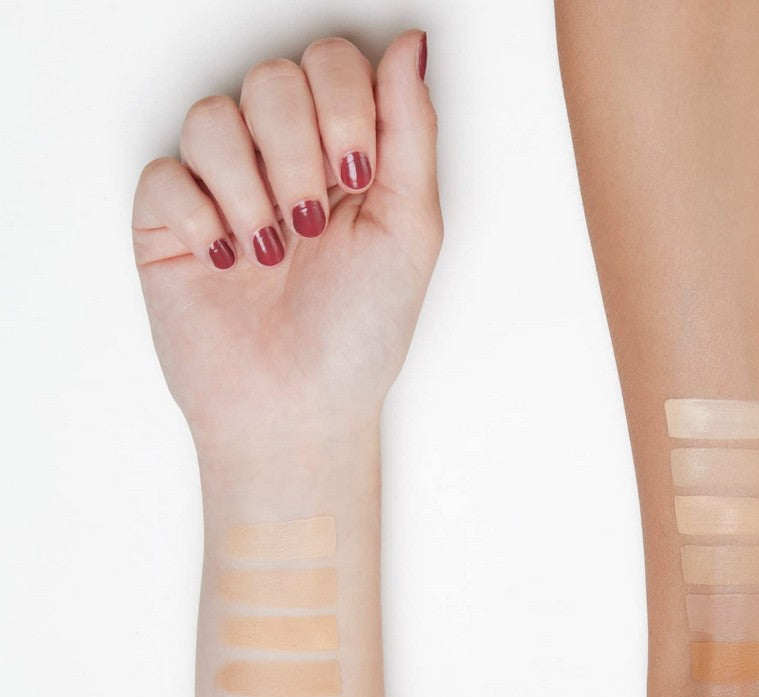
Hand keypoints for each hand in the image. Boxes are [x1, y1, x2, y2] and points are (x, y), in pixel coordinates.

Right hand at [132, 32, 438, 452]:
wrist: (298, 410)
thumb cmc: (359, 334)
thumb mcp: (410, 231)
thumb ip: (411, 132)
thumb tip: (413, 45)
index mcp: (346, 156)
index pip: (333, 62)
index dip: (343, 105)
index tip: (358, 177)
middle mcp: (284, 161)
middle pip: (273, 79)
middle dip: (298, 154)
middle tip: (313, 223)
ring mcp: (223, 187)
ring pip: (213, 117)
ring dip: (251, 190)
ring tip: (271, 254)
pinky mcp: (169, 219)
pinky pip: (166, 173)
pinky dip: (201, 217)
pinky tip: (226, 261)